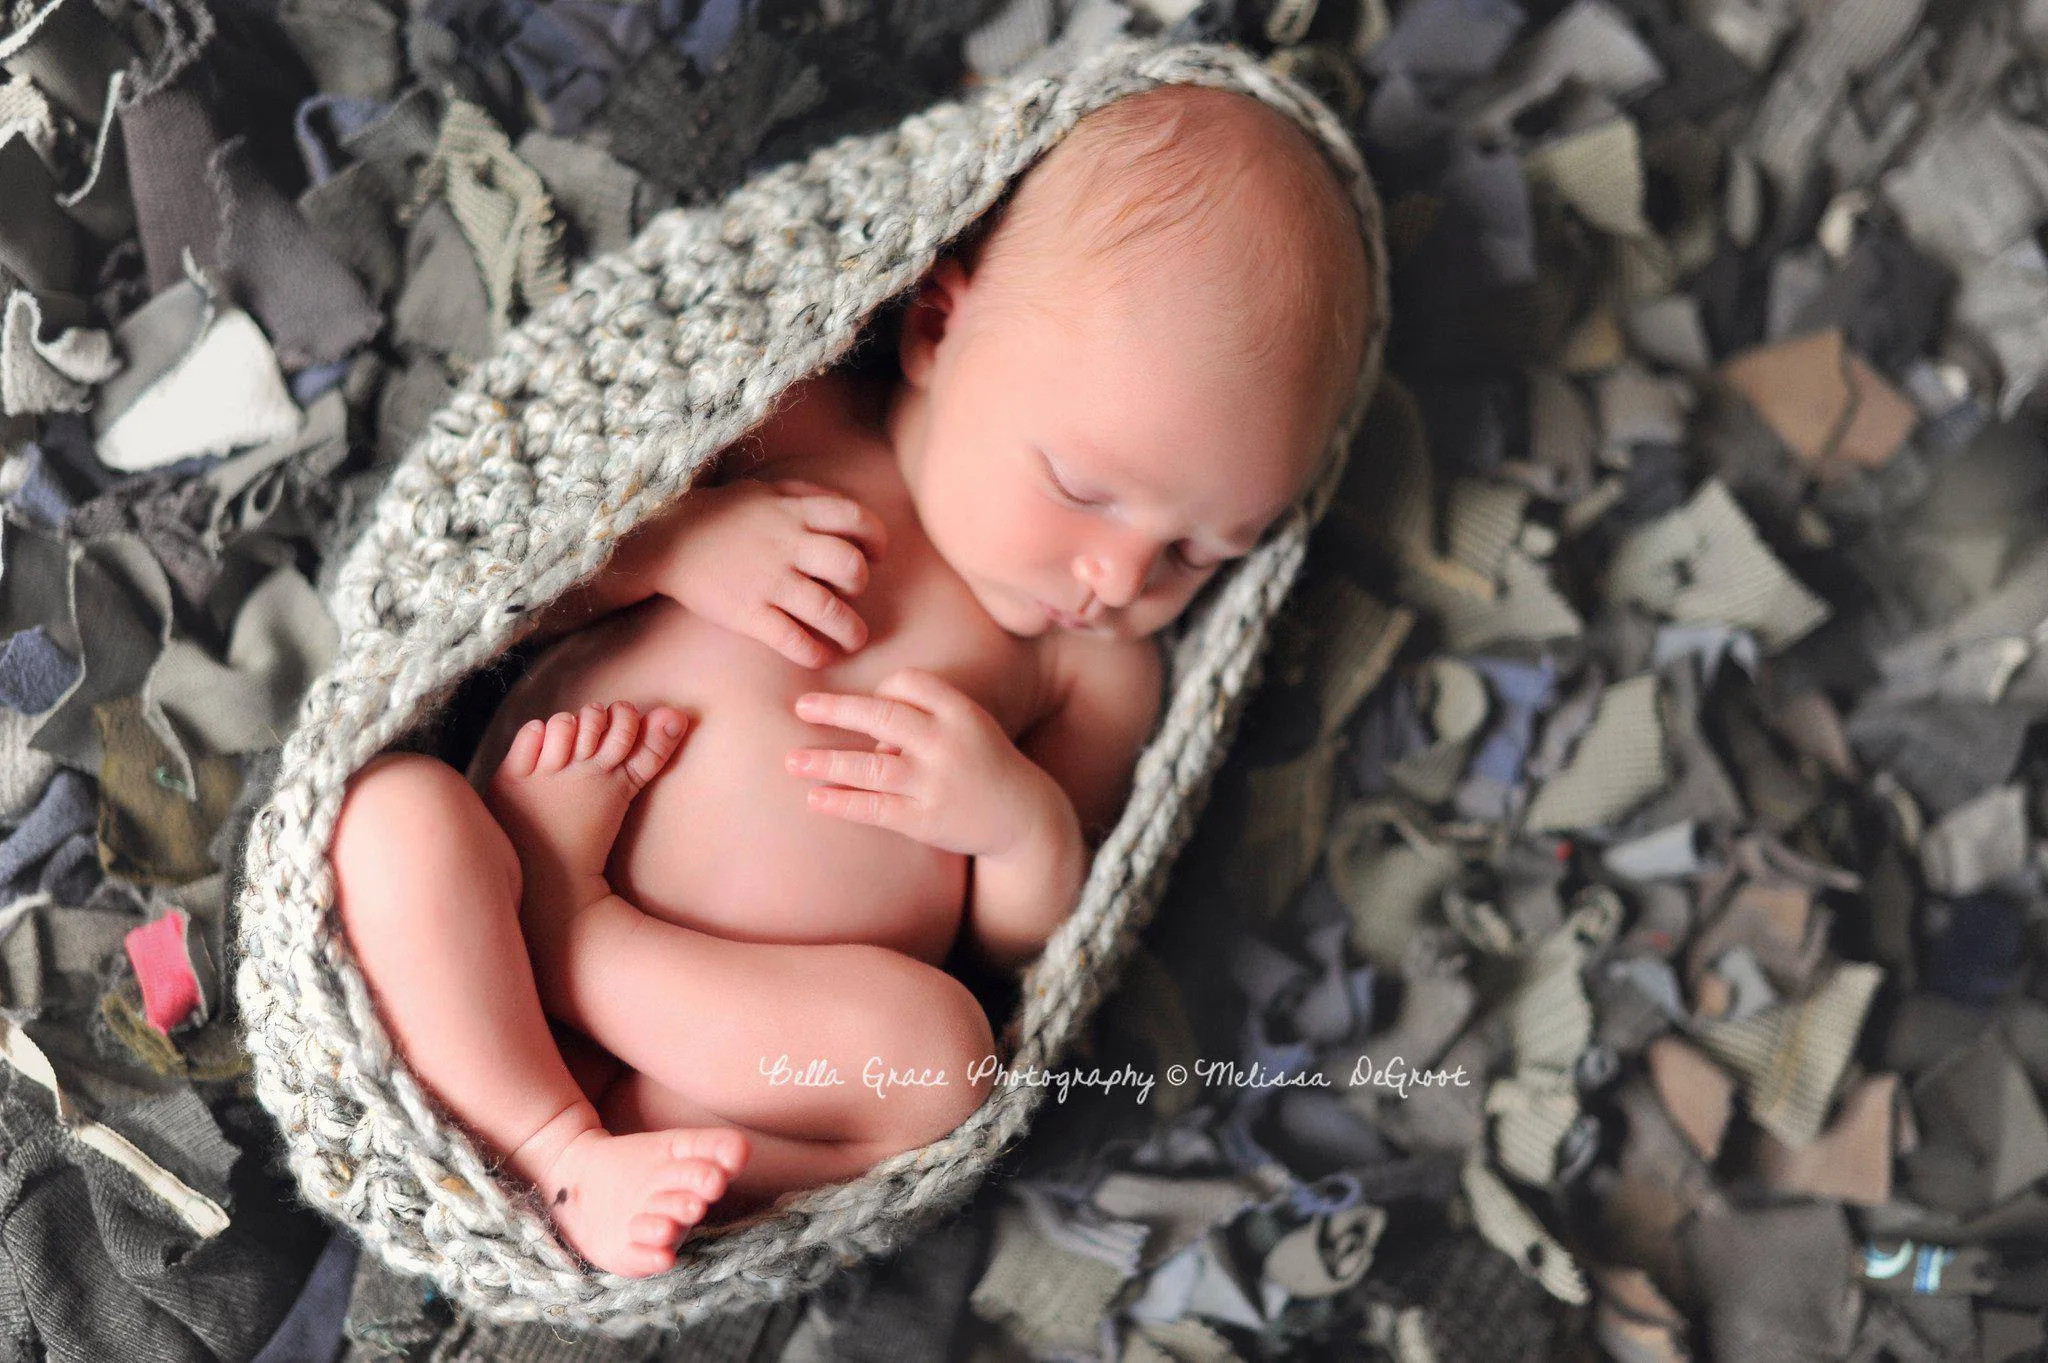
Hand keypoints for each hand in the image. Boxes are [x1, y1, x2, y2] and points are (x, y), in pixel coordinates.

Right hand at [656, 476, 887, 667]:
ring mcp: (767, 581)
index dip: (876, 539)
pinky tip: (820, 654)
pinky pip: (794, 641)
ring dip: (851, 631)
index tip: (874, 555)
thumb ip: (806, 497)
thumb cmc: (721, 516)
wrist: (665, 540)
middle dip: (861, 585)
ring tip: (852, 639)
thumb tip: (847, 513)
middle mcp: (786, 545)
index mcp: (793, 512)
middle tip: (852, 594)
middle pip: (850, 567)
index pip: (855, 519)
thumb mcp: (765, 491)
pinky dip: (816, 653)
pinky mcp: (748, 614)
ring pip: (829, 611)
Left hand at [785, 667, 1070, 858]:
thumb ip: (923, 714)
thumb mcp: (968, 724)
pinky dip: (842, 802)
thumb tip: (865, 726)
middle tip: (801, 707)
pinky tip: (815, 798)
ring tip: (791, 761)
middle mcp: (948, 744)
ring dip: (826, 763)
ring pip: (872, 767)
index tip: (864, 708)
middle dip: (837, 710)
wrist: (1024, 818)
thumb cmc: (983, 762)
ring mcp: (937, 784)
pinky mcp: (926, 821)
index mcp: (961, 711)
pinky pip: (876, 808)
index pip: (908, 683)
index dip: (881, 691)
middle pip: (883, 717)